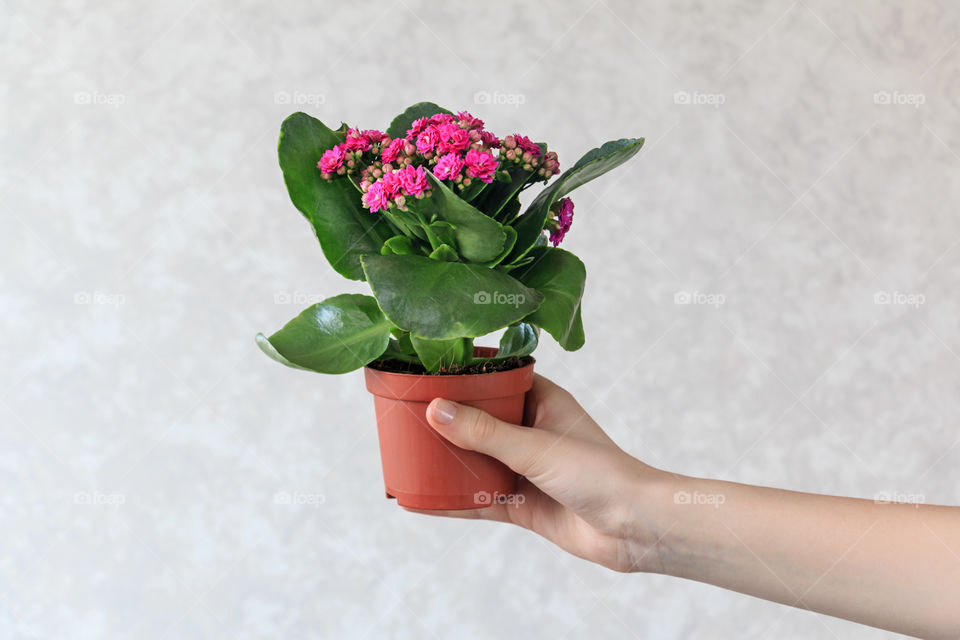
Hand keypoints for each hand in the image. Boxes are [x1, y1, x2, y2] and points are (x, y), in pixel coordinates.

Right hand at [408, 373, 671, 572]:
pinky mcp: (522, 503)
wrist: (635, 528)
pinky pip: (478, 499)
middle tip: (402, 414)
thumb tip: (436, 410)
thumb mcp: (536, 447)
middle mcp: (531, 430)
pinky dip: (452, 500)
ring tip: (404, 454)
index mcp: (542, 400)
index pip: (495, 378)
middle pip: (478, 420)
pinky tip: (421, 500)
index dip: (462, 375)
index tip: (425, 371)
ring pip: (475, 460)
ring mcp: (525, 468)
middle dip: (445, 420)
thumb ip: (484, 432)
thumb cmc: (600, 473)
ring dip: (446, 460)